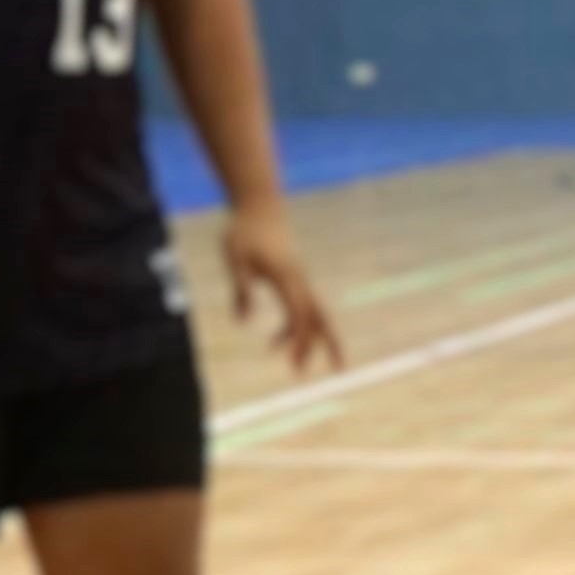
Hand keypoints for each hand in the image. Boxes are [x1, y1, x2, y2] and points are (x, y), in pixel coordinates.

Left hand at [224, 204, 347, 373]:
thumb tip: (244, 322)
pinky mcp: (293, 276)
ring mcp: (298, 278)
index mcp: (286, 276)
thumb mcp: (234, 258)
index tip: (296, 365)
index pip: (298, 314)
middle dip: (330, 342)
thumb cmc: (244, 230)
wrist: (259, 204)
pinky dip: (292, 327)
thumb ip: (241, 288)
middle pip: (320, 315)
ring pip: (314, 313)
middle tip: (340, 370)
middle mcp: (298, 279)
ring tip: (298, 368)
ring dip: (311, 340)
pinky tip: (274, 343)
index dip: (300, 340)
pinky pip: (299, 307)